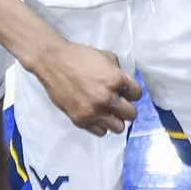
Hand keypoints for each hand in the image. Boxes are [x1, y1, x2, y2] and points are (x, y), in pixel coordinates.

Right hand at [27, 40, 141, 135]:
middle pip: (131, 114)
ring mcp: (93, 112)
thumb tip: (125, 86)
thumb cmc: (80, 57)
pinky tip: (96, 115)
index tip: (126, 92)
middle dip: (127, 108)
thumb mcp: (106, 57)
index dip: (132, 92)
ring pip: (118, 128)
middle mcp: (107, 98)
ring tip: (108, 112)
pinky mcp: (80, 120)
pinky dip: (101, 125)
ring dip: (116, 119)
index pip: (137, 95)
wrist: (53, 62)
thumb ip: (119, 72)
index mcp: (116, 80)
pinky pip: (101, 132)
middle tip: (119, 103)